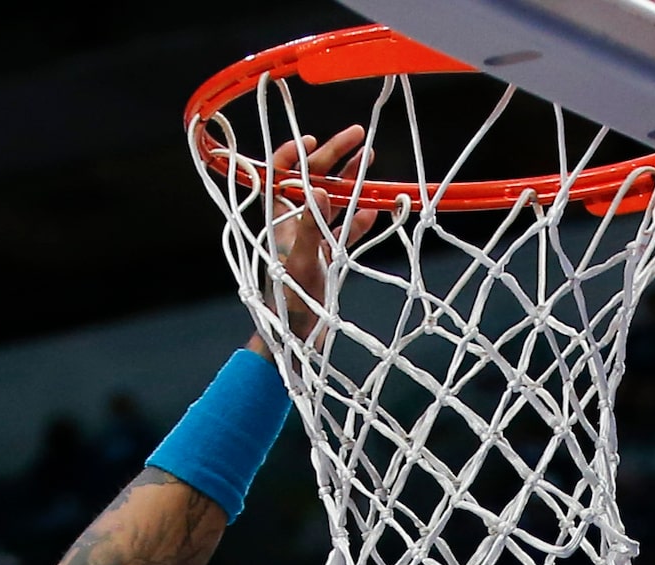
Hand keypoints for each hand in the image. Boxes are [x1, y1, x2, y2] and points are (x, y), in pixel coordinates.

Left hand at [252, 126, 378, 345]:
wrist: (296, 338)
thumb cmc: (288, 302)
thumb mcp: (298, 261)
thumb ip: (309, 226)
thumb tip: (318, 187)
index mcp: (279, 220)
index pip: (280, 175)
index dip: (293, 153)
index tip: (313, 139)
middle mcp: (294, 225)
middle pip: (313, 181)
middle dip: (334, 156)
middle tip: (359, 136)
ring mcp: (311, 240)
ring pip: (332, 203)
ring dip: (351, 182)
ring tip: (370, 160)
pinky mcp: (326, 258)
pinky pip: (344, 232)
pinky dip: (359, 221)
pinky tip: (374, 209)